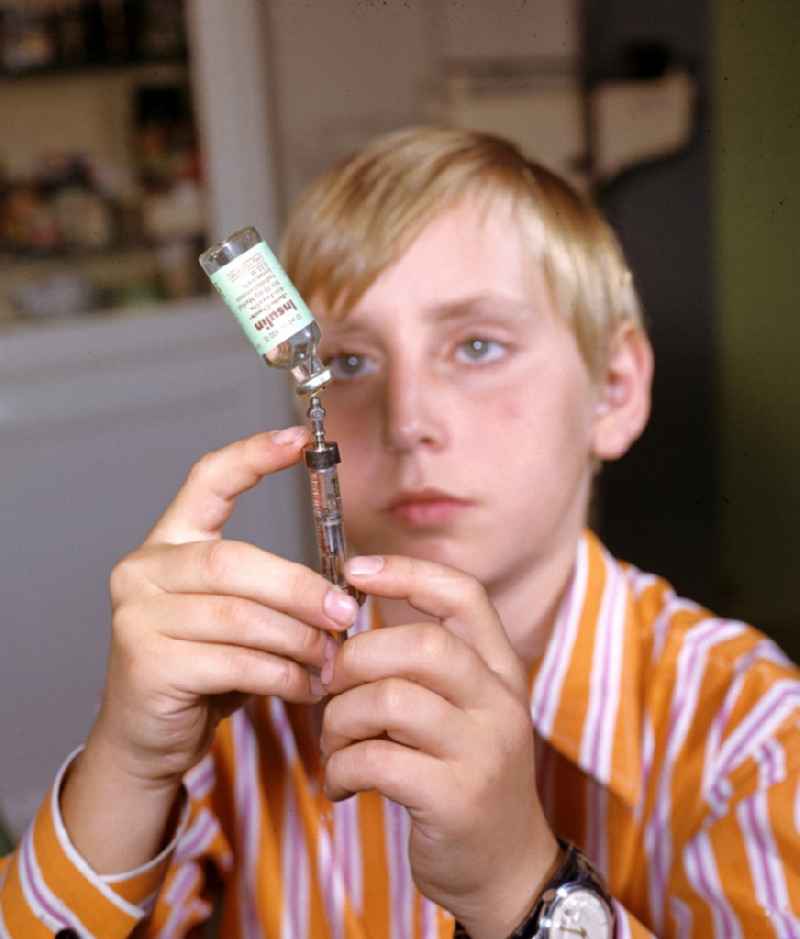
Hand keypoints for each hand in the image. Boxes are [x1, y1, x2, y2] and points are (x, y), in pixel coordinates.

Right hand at [90, 427, 358, 788]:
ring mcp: (137, 615)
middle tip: (346, 613)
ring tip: (332, 660)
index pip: (207, 481)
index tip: (299, 439)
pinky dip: (282, 676)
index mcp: (170, 544)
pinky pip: (235, 662)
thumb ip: (275, 595)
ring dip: (299, 641)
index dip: (252, 456)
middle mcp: (144, 569)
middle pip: (235, 561)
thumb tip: (344, 593)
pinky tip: (305, 687)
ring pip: (240, 616)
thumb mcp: (240, 620)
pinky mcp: (145, 664)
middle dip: (301, 589)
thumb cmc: (203, 670)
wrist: (148, 738)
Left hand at [319, 555, 558, 938]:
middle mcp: (499, 702)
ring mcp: (482, 750)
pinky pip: (376, 760)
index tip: (355, 571)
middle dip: (356, 658)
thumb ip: (423, 671)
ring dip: (340, 719)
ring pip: (390, 699)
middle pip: (420, 645)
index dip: (407, 572)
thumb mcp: (462, 712)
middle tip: (330, 685)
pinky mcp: (455, 798)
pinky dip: (341, 768)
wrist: (505, 868)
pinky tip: (341, 784)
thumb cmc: (463, 775)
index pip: (463, 595)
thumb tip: (345, 631)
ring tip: (334, 743)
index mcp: (500, 669)